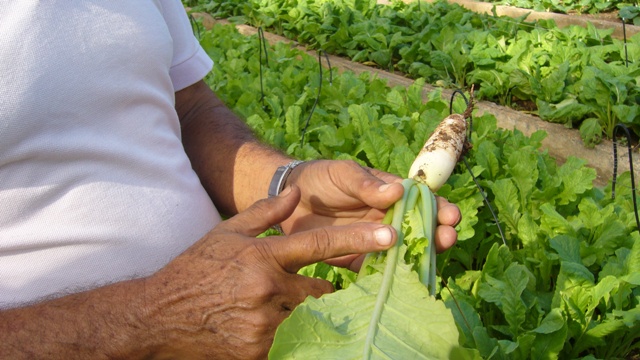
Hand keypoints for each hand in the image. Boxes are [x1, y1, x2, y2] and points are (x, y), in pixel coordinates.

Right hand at [141, 185, 395, 359]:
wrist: (159, 315)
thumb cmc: (195, 270)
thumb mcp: (226, 233)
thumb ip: (264, 213)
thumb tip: (296, 192)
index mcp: (263, 256)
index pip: (320, 244)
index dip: (358, 240)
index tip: (390, 237)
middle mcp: (268, 289)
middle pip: (322, 290)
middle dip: (321, 290)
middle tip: (304, 288)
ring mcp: (263, 324)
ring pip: (309, 318)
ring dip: (306, 313)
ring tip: (282, 307)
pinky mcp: (257, 351)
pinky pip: (291, 342)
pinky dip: (290, 334)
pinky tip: (270, 326)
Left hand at [280, 160, 460, 268]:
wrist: (289, 199)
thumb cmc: (322, 178)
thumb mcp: (344, 173)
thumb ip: (367, 184)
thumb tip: (397, 191)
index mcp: (391, 194)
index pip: (421, 201)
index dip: (439, 207)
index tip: (450, 214)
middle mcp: (388, 219)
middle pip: (420, 230)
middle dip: (437, 234)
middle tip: (447, 238)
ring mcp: (374, 241)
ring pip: (404, 252)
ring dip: (419, 258)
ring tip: (432, 259)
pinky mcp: (357, 260)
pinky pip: (378, 271)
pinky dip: (392, 276)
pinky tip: (403, 281)